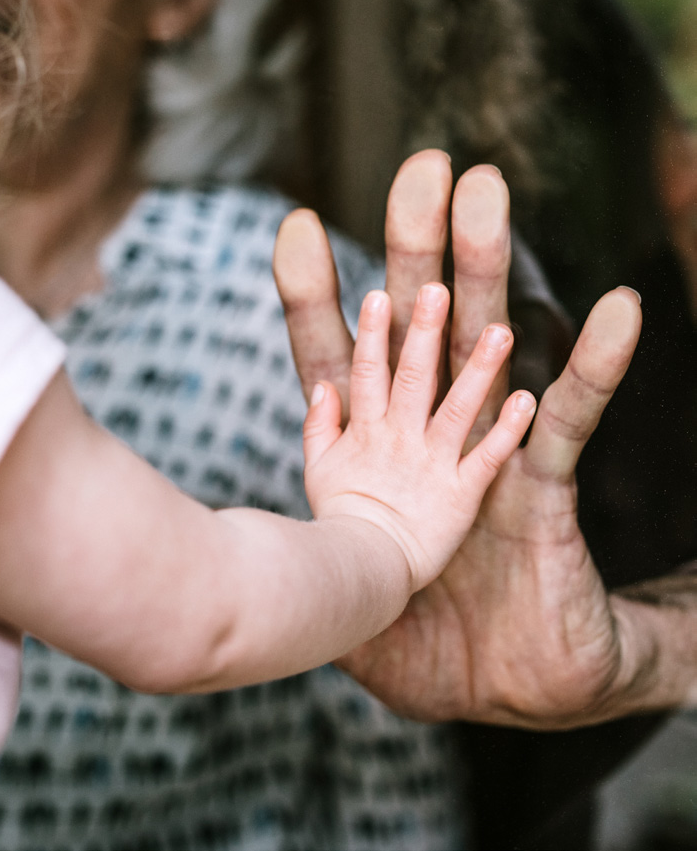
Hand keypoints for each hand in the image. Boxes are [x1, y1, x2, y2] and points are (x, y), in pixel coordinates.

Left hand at [275, 149, 649, 728]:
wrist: (499, 684)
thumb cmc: (415, 643)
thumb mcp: (339, 600)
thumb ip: (294, 560)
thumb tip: (240, 544)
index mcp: (371, 457)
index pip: (338, 365)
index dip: (318, 303)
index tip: (297, 229)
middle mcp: (426, 437)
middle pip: (416, 332)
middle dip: (414, 252)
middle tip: (418, 171)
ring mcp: (483, 454)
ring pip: (488, 351)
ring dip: (490, 278)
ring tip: (489, 201)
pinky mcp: (539, 488)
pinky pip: (570, 423)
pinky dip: (588, 372)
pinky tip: (614, 315)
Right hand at [303, 284, 534, 590]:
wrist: (360, 572)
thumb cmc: (339, 519)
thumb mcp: (318, 468)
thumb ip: (319, 424)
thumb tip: (322, 385)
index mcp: (366, 430)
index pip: (368, 373)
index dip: (373, 335)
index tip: (379, 295)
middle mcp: (400, 439)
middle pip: (412, 378)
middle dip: (423, 333)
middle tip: (437, 290)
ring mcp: (432, 464)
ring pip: (456, 409)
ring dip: (478, 370)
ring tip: (501, 332)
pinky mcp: (460, 494)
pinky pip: (485, 458)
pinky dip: (506, 431)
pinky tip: (527, 400)